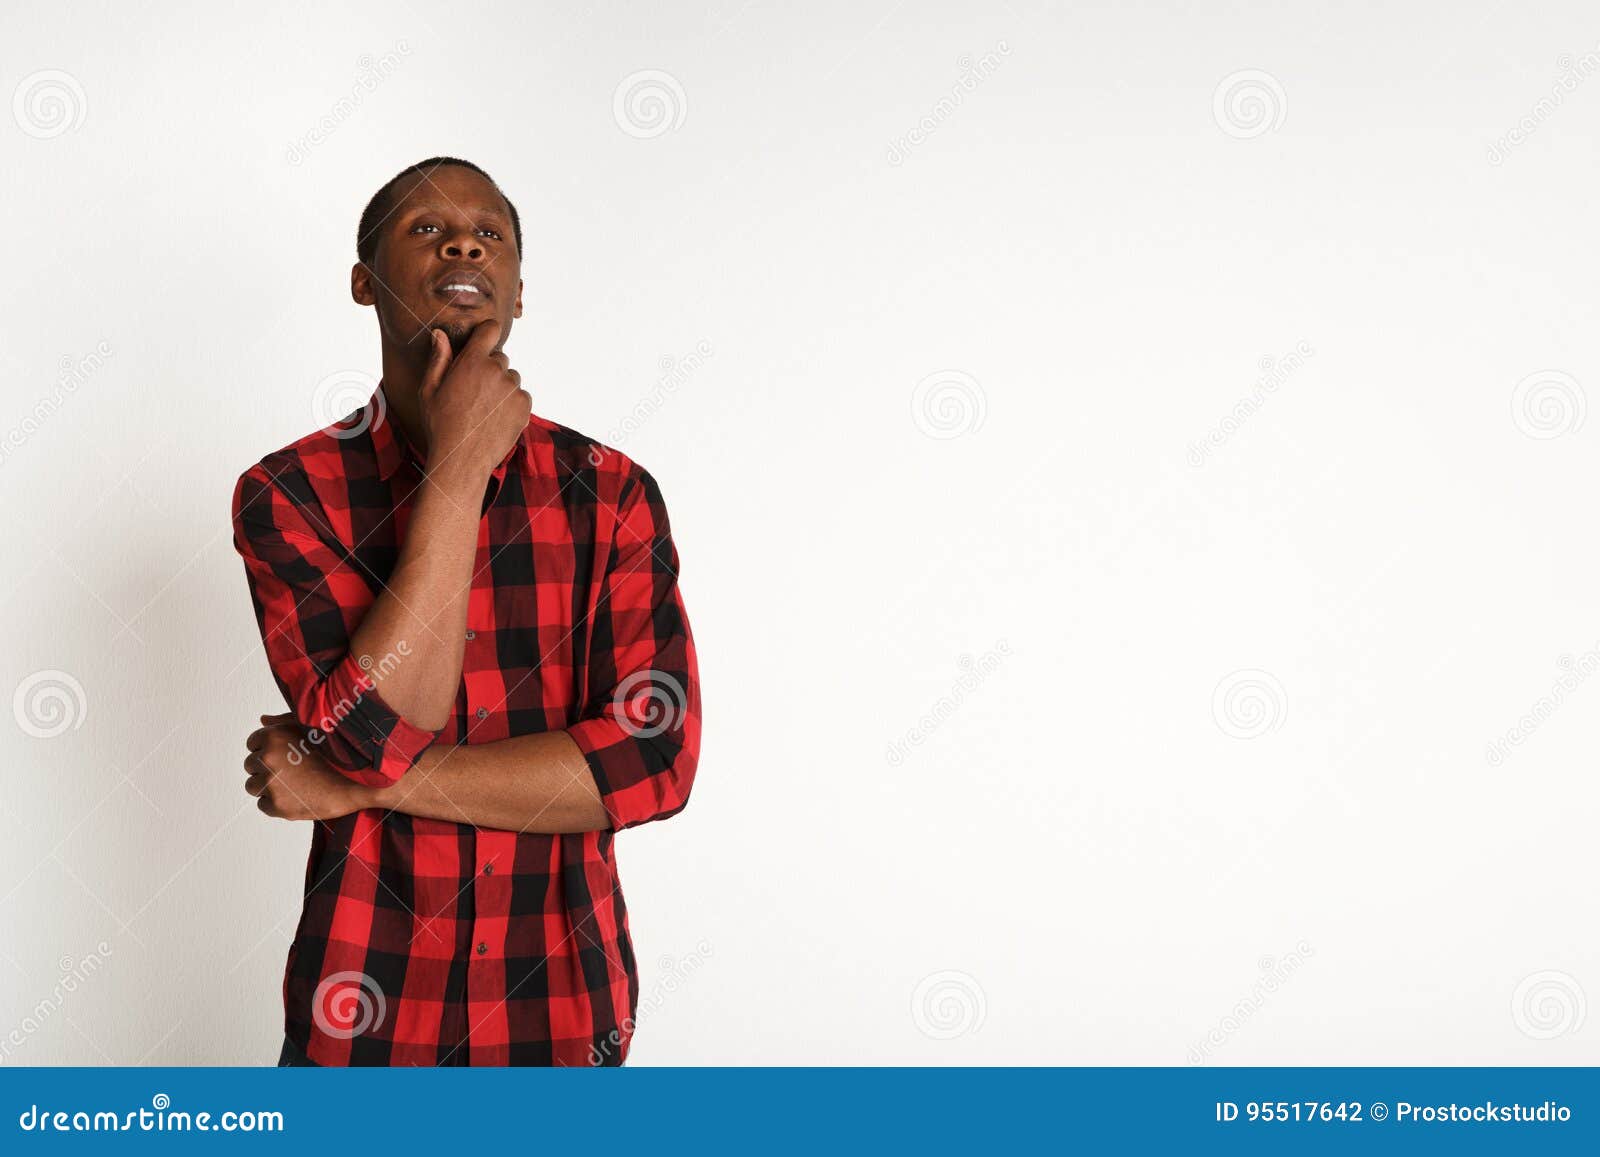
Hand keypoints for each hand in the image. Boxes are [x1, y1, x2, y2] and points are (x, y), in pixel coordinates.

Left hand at [244, 713, 368, 820]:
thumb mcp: (312, 728)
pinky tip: (298, 796)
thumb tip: (262, 720)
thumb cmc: (337, 755)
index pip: (253, 743)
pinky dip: (277, 803)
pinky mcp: (277, 806)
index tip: (285, 755)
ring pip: (254, 786)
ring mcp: (271, 783)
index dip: (268, 749)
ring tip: (295, 784)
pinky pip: (264, 805)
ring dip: (269, 786)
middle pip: (250, 765)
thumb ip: (283, 722)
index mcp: (274, 736)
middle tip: (292, 771)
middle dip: (267, 768)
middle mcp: (268, 758)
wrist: (359, 784)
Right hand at [418, 320, 530, 478]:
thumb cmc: (440, 424)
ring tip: (484, 409)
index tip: (483, 343)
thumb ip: (439, 359)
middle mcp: (496, 371)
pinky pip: (522, 396)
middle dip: (490, 369)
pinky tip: (495, 418)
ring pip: (511, 379)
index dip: (487, 334)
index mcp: (472, 361)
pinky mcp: (524, 406)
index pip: (491, 330)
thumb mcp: (430, 390)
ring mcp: (513, 389)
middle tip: (475, 392)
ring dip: (502, 388)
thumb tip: (440, 334)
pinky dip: (513, 404)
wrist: (461, 459)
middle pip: (500, 358)